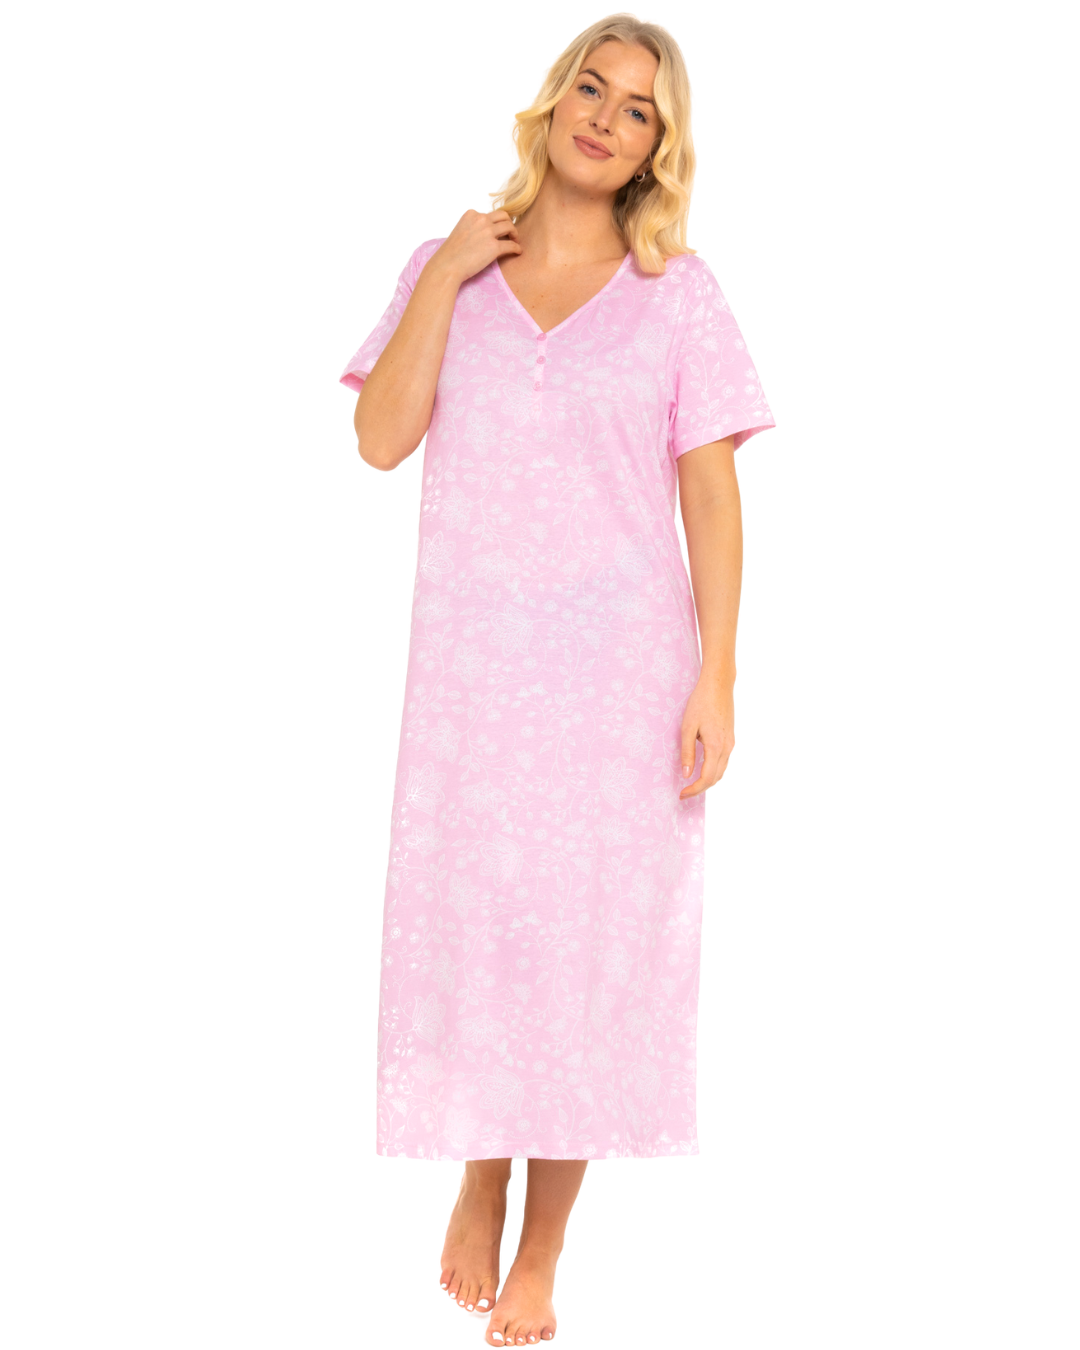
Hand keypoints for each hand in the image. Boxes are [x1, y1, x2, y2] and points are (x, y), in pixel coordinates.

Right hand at [432, 204, 521, 286]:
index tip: (498, 227)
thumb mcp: (459, 229)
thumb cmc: (450, 252)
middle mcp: (481, 219)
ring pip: (510, 227)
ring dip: (514, 234)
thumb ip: (470, 225)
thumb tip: (479, 231)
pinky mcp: (494, 247)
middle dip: (508, 223)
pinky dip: (516, 248)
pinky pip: (511, 245)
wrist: (447, 265)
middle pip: (503, 216)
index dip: (496, 220)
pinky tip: (518, 252)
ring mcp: (488, 232)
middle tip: (510, 232)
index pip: (489, 212)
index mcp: (472, 213)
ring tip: (515, 240)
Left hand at [679, 672, 735, 798]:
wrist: (719, 685)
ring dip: (707, 781)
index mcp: (716, 747)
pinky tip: (703, 770)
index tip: (681, 794)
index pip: (706, 779)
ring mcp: (731, 745)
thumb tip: (687, 775)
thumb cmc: (700, 703)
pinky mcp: (731, 740)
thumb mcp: (688, 727)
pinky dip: (714, 771)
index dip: (694, 790)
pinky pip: (724, 763)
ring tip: (691, 784)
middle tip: (683, 792)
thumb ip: (687, 752)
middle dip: (700, 789)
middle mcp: (727, 749)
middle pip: (715, 779)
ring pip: (721, 772)